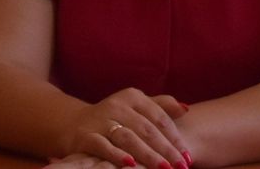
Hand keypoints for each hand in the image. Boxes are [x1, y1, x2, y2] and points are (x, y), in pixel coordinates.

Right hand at [56, 90, 192, 168]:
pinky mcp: (85, 136)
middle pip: (147, 129)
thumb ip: (160, 106)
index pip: (159, 117)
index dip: (175, 137)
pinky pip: (103, 146)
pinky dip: (116, 156)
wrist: (71, 123)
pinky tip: (130, 165)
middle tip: (180, 165)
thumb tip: (186, 109)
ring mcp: (100, 120)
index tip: (188, 154)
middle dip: (166, 150)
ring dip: (147, 155)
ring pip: (128, 138)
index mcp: (133, 97)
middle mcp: (118, 105)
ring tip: (163, 168)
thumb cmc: (112, 117)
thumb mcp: (135, 107)